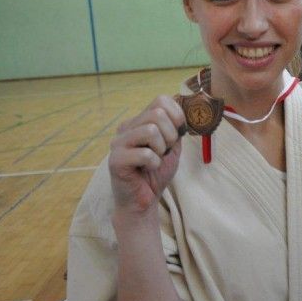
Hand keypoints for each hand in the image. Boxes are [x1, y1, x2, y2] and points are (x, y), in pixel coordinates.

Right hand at [109, 96, 186, 213]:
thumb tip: (185, 111)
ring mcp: (118, 143)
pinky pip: (145, 153)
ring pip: (150, 130)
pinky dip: (154, 163)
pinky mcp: (116, 160)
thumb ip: (176, 127)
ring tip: (154, 160)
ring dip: (161, 149)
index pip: (161, 100)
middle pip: (157, 113)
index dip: (177, 116)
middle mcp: (126, 127)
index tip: (177, 134)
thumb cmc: (156, 173)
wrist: (143, 200)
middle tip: (164, 151)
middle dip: (170, 135)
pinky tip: (147, 169)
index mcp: (139, 121)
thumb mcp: (172, 146)